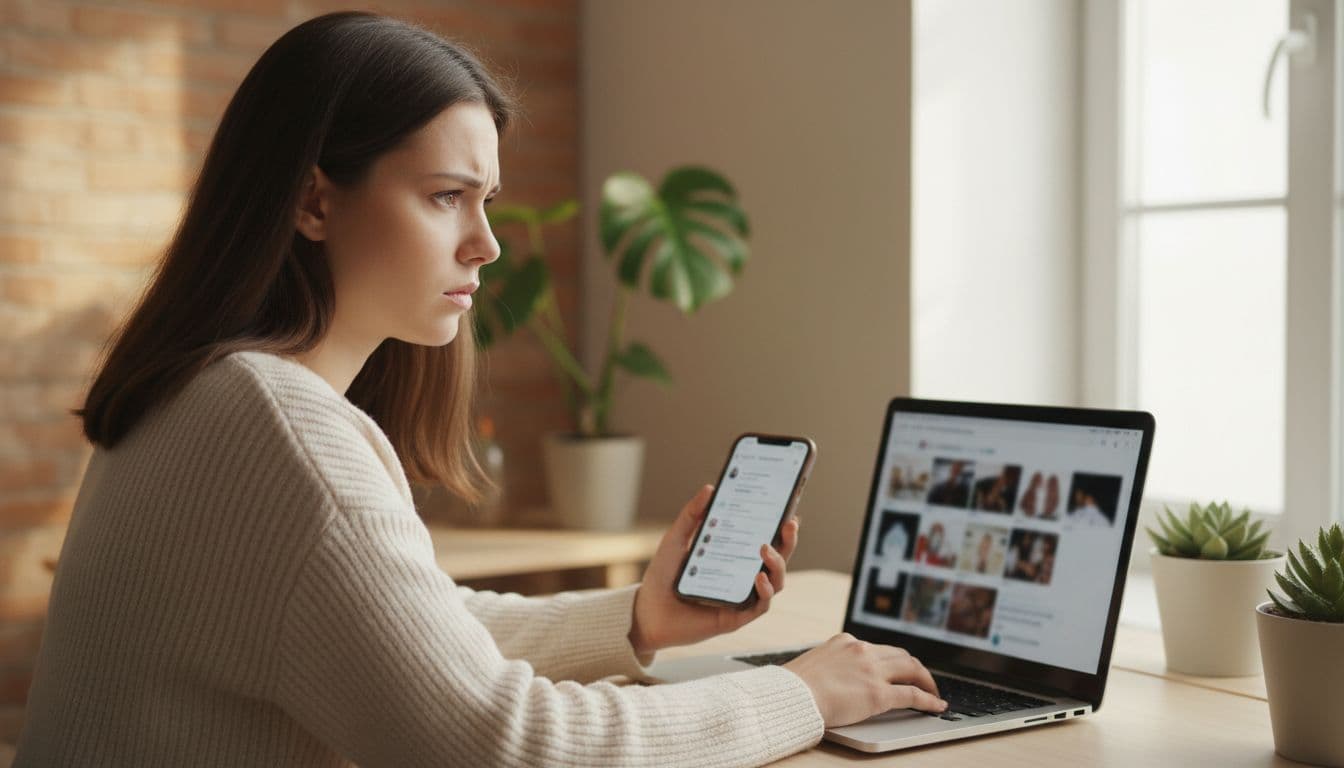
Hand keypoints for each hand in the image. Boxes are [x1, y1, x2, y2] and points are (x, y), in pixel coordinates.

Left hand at [628, 484, 799, 655]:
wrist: (646, 611)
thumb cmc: (662, 577)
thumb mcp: (676, 540)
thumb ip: (691, 515)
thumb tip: (709, 488)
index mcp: (734, 558)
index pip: (765, 540)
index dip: (781, 528)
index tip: (790, 510)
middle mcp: (743, 577)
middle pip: (777, 560)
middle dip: (788, 542)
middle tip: (789, 524)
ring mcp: (742, 598)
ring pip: (776, 582)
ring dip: (778, 564)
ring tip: (765, 549)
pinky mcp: (736, 618)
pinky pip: (760, 605)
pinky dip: (764, 591)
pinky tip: (758, 577)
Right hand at [782, 633, 946, 726]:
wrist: (791, 697)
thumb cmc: (794, 687)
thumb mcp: (814, 664)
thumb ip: (832, 665)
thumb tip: (836, 677)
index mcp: (845, 642)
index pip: (878, 648)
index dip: (893, 660)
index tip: (898, 668)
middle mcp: (862, 651)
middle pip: (900, 655)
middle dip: (915, 667)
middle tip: (923, 679)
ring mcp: (872, 671)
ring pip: (911, 669)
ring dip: (926, 680)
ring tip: (933, 691)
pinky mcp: (878, 694)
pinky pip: (912, 695)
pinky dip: (928, 700)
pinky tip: (936, 705)